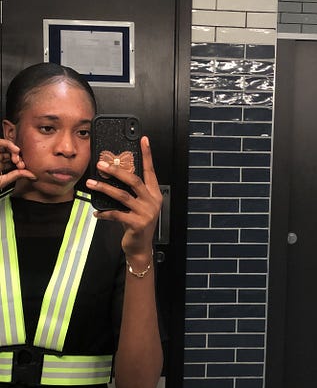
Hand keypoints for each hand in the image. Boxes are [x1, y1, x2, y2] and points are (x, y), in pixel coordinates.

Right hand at [0, 138, 36, 190]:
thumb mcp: (4, 181)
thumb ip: (17, 175)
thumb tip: (33, 175)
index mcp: (0, 167)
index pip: (12, 160)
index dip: (19, 161)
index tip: (22, 167)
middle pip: (10, 151)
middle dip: (17, 155)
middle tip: (19, 161)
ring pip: (5, 145)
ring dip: (13, 148)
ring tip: (17, 153)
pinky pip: (0, 143)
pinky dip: (8, 144)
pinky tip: (15, 149)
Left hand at [86, 135, 161, 259]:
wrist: (140, 248)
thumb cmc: (136, 224)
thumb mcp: (137, 206)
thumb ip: (130, 193)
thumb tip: (112, 176)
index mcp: (154, 194)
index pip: (150, 171)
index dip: (147, 155)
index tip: (143, 140)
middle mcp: (152, 201)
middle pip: (134, 180)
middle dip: (116, 171)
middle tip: (101, 165)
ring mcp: (146, 213)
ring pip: (122, 196)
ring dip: (104, 189)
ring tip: (90, 184)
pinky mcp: (137, 224)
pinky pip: (116, 214)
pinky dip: (104, 213)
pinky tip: (96, 212)